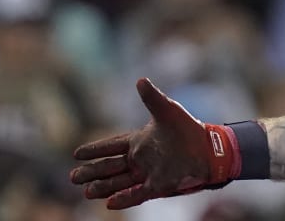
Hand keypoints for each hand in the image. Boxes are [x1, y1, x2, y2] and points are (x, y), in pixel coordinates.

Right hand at [69, 78, 238, 208]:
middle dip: (92, 171)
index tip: (77, 153)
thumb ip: (152, 98)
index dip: (95, 149)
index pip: (112, 145)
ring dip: (104, 187)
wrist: (210, 149)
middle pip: (110, 166)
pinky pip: (137, 194)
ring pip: (120, 182)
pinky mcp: (159, 186)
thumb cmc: (189, 129)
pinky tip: (110, 204)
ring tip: (86, 191)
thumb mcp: (168, 111)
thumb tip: (140, 79)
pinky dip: (124, 199)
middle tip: (73, 177)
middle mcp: (141, 158)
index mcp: (139, 141)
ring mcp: (148, 173)